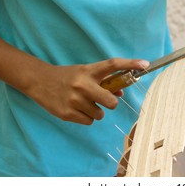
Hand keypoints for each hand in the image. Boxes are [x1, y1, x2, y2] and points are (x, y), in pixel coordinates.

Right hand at [27, 58, 149, 124]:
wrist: (39, 81)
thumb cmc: (67, 76)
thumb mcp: (84, 73)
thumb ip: (102, 81)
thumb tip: (121, 93)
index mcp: (89, 71)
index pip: (113, 65)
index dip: (130, 64)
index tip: (145, 64)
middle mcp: (82, 84)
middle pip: (111, 101)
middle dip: (111, 103)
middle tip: (103, 100)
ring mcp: (74, 100)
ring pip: (100, 114)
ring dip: (96, 111)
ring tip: (83, 102)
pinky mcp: (67, 114)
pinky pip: (89, 121)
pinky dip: (86, 118)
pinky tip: (76, 108)